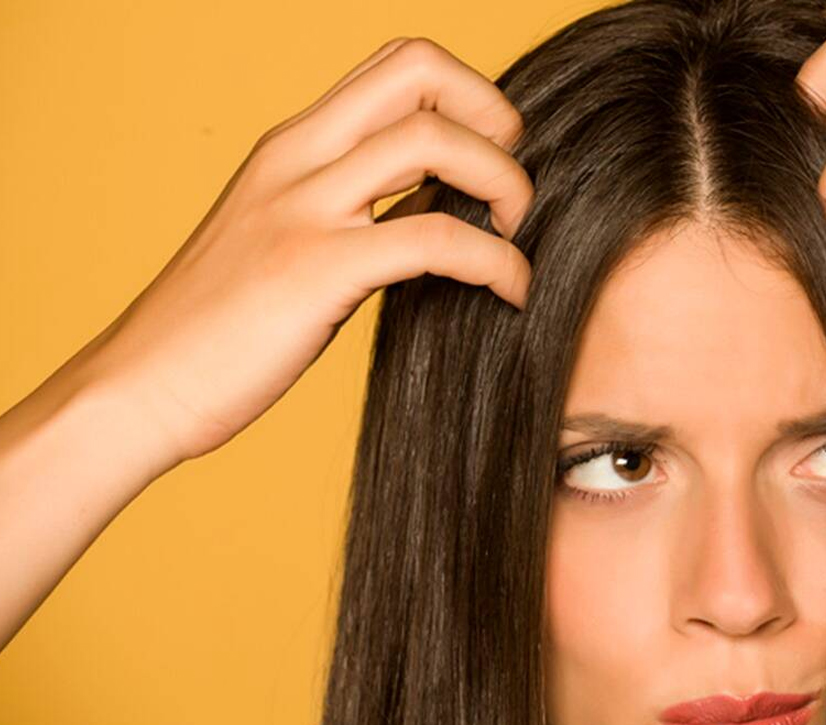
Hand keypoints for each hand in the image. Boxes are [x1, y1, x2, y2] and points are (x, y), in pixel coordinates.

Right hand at [75, 36, 533, 464]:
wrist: (140, 389)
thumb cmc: (218, 328)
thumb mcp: (284, 238)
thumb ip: (352, 207)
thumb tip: (440, 206)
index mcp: (292, 146)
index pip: (396, 65)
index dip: (466, 95)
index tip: (491, 159)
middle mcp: (297, 159)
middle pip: (418, 68)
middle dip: (494, 115)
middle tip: (511, 188)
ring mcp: (303, 210)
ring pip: (434, 141)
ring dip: (505, 184)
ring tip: (516, 237)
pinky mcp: (314, 270)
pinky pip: (435, 241)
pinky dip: (497, 263)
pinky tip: (513, 294)